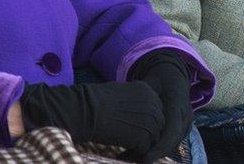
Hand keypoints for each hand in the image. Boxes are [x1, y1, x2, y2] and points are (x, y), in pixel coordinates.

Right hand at [19, 81, 164, 154]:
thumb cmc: (95, 100)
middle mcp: (154, 104)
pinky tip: (122, 149)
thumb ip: (133, 100)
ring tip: (126, 144)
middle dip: (146, 131)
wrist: (86, 109)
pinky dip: (135, 152)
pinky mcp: (144, 138)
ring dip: (142, 143)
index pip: (155, 108)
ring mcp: (151, 122)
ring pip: (153, 138)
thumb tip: (137, 113)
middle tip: (130, 136)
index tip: (131, 123)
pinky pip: (145, 149)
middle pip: (158, 124)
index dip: (145, 118)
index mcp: (148, 91)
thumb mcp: (120, 91)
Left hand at [129, 50, 192, 161]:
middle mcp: (186, 116)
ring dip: (153, 153)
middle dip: (154, 154)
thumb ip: (141, 97)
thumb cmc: (158, 80)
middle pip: (172, 142)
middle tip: (130, 160)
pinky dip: (156, 149)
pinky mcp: (182, 129)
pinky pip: (170, 143)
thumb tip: (125, 109)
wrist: (174, 78)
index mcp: (178, 103)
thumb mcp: (149, 83)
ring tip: (129, 157)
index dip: (159, 147)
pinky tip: (138, 152)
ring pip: (171, 145)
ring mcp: (186, 124)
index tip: (145, 158)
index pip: (171, 131)